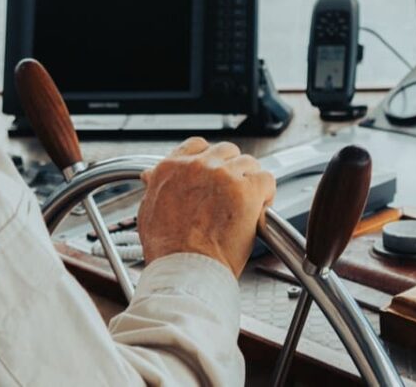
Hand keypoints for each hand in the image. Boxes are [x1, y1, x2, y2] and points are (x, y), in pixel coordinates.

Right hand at [137, 137, 275, 278]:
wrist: (185, 269)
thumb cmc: (168, 250)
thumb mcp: (148, 210)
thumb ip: (156, 187)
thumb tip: (152, 177)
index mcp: (172, 168)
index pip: (197, 146)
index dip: (209, 159)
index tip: (214, 172)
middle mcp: (198, 166)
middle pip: (226, 151)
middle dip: (231, 169)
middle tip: (232, 192)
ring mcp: (223, 175)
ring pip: (248, 163)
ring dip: (250, 181)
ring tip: (247, 204)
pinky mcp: (246, 190)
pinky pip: (266, 179)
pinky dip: (267, 193)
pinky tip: (260, 209)